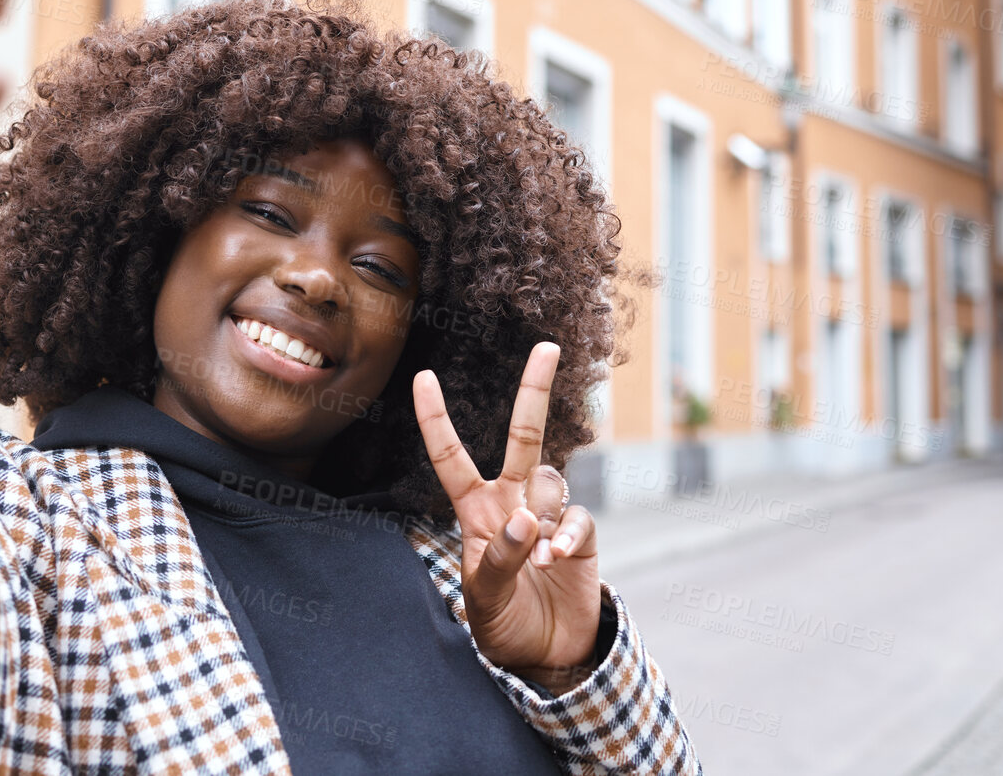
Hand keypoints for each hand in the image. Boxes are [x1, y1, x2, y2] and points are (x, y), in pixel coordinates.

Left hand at [414, 343, 603, 691]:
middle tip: (547, 346)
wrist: (546, 655)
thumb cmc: (502, 623)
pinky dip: (566, 536)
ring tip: (539, 561)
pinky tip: (556, 560)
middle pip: (524, 436)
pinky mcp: (579, 533)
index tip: (423, 376)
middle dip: (535, 390)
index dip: (436, 419)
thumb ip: (499, 559)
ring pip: (549, 481)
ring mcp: (548, 514)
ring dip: (543, 516)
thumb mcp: (483, 598)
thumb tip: (526, 520)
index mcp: (475, 510)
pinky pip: (576, 516)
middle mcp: (512, 501)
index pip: (451, 457)